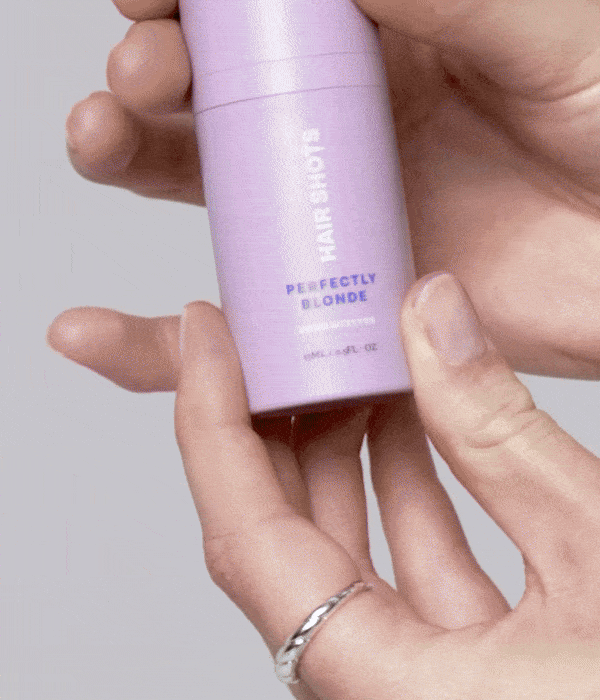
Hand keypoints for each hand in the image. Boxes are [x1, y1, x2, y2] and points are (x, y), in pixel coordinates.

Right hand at [49, 0, 599, 385]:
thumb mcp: (550, 37)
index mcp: (385, 23)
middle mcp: (343, 105)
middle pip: (211, 75)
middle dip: (151, 64)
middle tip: (143, 73)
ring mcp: (332, 195)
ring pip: (201, 170)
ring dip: (132, 150)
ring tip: (100, 138)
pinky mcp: (338, 286)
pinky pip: (242, 295)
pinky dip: (171, 318)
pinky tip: (108, 317)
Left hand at [171, 277, 599, 698]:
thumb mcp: (597, 550)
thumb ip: (499, 429)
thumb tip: (429, 310)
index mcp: (389, 693)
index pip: (250, 543)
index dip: (210, 423)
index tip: (209, 334)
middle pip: (282, 546)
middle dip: (271, 424)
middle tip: (274, 332)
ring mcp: (423, 689)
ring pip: (345, 559)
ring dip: (342, 453)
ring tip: (350, 357)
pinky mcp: (467, 676)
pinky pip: (408, 576)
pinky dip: (405, 493)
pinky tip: (416, 423)